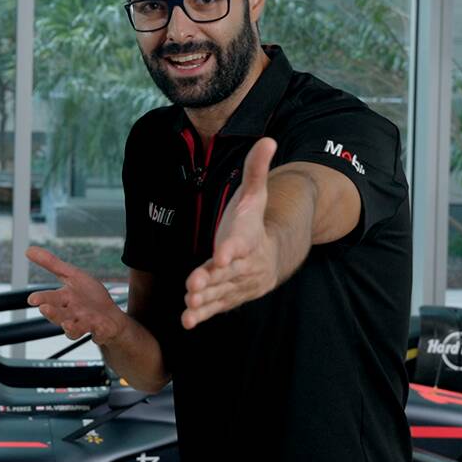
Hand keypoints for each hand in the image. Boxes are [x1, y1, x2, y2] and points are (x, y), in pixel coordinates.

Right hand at [25, 246, 126, 344]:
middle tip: (44, 308)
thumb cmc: (89, 296)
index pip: (49, 298)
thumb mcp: (72, 275)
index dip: (41, 298)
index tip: (32, 299)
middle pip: (59, 314)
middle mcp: (72, 313)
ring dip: (70, 327)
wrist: (111, 316)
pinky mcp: (99, 329)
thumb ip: (51, 264)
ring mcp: (85, 322)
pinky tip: (96, 328)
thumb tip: (28, 250)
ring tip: (67, 324)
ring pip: (74, 327)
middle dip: (51, 313)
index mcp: (64, 298)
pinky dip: (96, 332)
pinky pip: (96, 332)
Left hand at [182, 137, 278, 329]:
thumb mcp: (255, 193)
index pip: (241, 244)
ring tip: (189, 307)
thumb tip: (267, 138)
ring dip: (205, 301)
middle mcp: (245, 265)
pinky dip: (203, 315)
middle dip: (211, 281)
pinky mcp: (229, 295)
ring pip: (220, 293)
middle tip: (192, 288)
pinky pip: (216, 307)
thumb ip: (257, 169)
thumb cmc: (255, 220)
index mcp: (249, 239)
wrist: (274, 252)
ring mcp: (238, 283)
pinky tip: (187, 322)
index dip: (231, 250)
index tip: (220, 256)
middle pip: (227, 274)